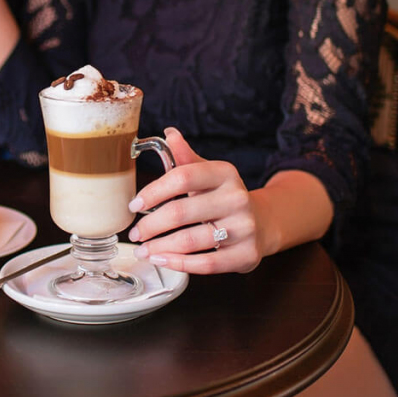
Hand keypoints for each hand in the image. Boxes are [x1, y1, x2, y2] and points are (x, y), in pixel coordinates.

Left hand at [127, 128, 265, 274]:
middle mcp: (237, 198)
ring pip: (191, 241)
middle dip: (150, 225)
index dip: (154, 191)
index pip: (182, 177)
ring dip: (159, 247)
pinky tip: (162, 260)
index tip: (135, 204)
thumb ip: (186, 157)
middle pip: (181, 212)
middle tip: (135, 233)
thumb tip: (169, 133)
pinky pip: (207, 264)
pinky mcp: (246, 254)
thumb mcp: (207, 173)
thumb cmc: (223, 197)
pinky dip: (179, 264)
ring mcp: (244, 228)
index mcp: (225, 173)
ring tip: (143, 250)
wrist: (262, 223)